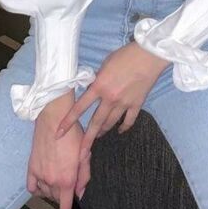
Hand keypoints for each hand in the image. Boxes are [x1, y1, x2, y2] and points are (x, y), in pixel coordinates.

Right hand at [28, 91, 89, 208]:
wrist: (54, 119)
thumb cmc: (72, 134)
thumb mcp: (85, 154)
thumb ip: (85, 176)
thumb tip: (81, 193)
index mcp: (67, 179)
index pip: (65, 207)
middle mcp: (52, 181)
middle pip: (57, 198)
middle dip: (63, 193)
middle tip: (68, 176)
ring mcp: (40, 175)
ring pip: (46, 193)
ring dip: (52, 189)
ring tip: (58, 173)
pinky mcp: (31, 167)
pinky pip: (32, 187)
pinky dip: (38, 187)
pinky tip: (43, 180)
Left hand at [53, 41, 169, 159]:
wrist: (148, 56)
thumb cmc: (125, 55)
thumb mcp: (105, 64)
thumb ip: (97, 79)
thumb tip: (92, 87)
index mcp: (99, 87)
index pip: (80, 107)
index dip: (68, 121)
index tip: (59, 132)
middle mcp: (110, 98)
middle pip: (95, 122)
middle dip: (87, 139)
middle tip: (81, 153)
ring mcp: (124, 103)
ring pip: (111, 123)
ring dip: (103, 130)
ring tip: (98, 135)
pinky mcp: (137, 104)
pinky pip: (128, 121)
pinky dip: (123, 127)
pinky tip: (120, 131)